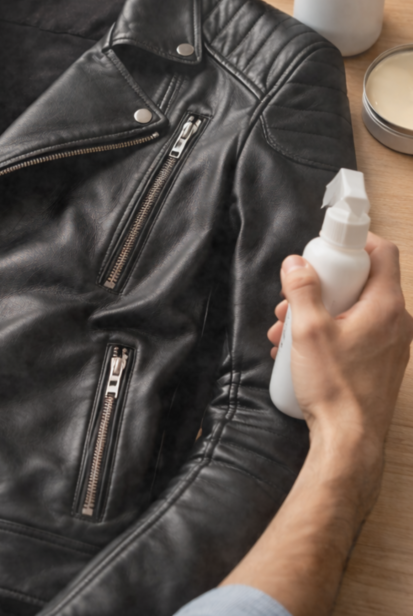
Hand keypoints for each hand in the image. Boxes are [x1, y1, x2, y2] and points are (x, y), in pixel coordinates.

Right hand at [226, 234, 412, 615]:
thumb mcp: (308, 330)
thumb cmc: (334, 386)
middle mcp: (396, 322)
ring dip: (317, 311)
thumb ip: (302, 290)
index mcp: (386, 306)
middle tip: (291, 299)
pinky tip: (299, 349)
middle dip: (320, 285)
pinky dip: (329, 330)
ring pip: (353, 308)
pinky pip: (355, 331)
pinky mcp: (380, 362)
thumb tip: (296, 263)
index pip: (382, 253)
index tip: (325, 247)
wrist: (349, 439)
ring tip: (285, 330)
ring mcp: (391, 344)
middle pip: (360, 282)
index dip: (354, 242)